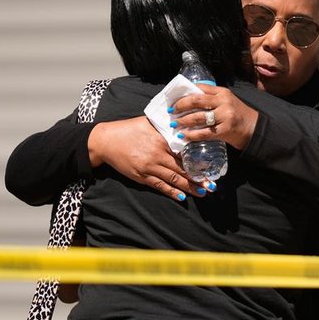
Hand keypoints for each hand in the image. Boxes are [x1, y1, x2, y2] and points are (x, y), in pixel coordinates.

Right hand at [88, 116, 211, 200]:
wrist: (106, 141)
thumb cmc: (128, 129)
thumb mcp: (149, 123)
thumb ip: (165, 127)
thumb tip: (182, 126)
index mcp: (161, 140)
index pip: (184, 152)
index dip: (198, 160)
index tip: (211, 165)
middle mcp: (157, 154)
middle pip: (182, 168)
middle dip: (198, 178)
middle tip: (212, 185)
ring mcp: (149, 167)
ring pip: (173, 179)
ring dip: (189, 187)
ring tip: (203, 192)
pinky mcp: (141, 176)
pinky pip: (159, 186)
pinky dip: (171, 192)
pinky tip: (182, 197)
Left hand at [171, 85, 258, 150]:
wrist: (254, 129)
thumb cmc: (236, 115)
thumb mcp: (225, 102)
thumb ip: (210, 99)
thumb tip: (186, 100)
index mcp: (222, 92)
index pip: (200, 88)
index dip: (184, 93)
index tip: (174, 99)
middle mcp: (224, 102)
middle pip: (196, 100)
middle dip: (181, 106)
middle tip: (172, 111)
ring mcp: (225, 116)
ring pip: (198, 117)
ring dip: (184, 121)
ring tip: (175, 124)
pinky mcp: (225, 130)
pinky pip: (204, 133)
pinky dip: (192, 135)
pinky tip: (184, 135)